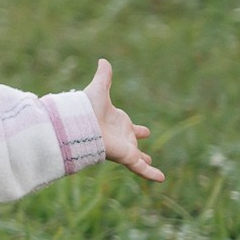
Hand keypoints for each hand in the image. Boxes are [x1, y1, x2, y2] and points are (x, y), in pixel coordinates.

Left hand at [86, 58, 164, 182]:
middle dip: (138, 149)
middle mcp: (120, 136)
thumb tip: (103, 60)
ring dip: (145, 164)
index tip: (145, 131)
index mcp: (117, 122)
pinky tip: (162, 179)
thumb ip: (104, 76)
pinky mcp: (125, 156)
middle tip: (146, 155)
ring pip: (138, 159)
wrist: (78, 124)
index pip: (129, 126)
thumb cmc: (86, 108)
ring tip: (154, 171)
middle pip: (132, 144)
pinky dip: (151, 173)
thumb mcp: (99, 89)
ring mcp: (123, 148)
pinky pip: (140, 168)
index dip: (136, 128)